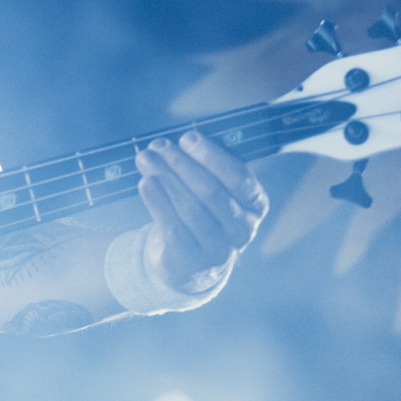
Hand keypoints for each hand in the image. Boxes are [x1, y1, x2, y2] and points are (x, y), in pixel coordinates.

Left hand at [134, 132, 267, 292]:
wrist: (190, 261)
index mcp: (255, 205)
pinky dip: (158, 203)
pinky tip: (145, 183)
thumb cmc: (202, 211)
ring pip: (191, 210)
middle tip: (159, 146)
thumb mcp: (214, 189)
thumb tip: (177, 142)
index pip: (239, 178)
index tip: (187, 138)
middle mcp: (243, 230)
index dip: (212, 156)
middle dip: (183, 165)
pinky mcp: (192, 262)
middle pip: (212, 192)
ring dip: (166, 179)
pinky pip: (173, 229)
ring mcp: (219, 250)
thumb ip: (204, 166)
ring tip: (146, 159)